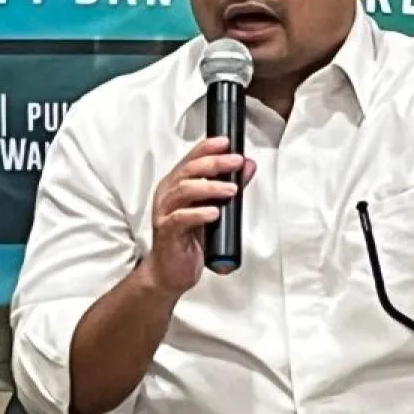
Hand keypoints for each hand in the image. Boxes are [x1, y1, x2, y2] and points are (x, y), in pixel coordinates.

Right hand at [142, 136, 256, 294]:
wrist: (169, 272)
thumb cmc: (188, 239)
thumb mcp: (212, 209)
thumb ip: (228, 186)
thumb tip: (248, 166)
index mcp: (176, 185)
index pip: (190, 159)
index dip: (207, 148)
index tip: (226, 142)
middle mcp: (168, 195)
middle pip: (188, 171)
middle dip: (214, 163)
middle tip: (235, 162)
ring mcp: (165, 213)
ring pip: (184, 190)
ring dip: (210, 187)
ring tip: (231, 189)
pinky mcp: (167, 232)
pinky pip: (180, 218)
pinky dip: (198, 213)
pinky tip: (214, 213)